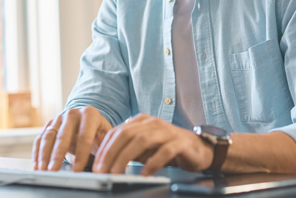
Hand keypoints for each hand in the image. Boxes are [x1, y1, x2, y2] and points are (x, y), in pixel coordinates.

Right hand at [32, 106, 112, 171]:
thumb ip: (106, 148)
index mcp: (89, 114)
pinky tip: (36, 166)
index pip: (84, 136)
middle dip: (57, 155)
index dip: (81, 154)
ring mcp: (58, 118)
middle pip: (63, 135)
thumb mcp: (106, 136)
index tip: (77, 170)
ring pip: (48, 136)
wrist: (88, 120)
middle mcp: (72, 114)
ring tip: (43, 170)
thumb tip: (105, 166)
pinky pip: (40, 139)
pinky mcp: (49, 125)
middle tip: (54, 171)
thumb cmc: (98, 132)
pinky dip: (37, 153)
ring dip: (44, 155)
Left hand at [93, 114, 213, 175]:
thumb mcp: (145, 148)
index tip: (96, 165)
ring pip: (142, 140)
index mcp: (141, 121)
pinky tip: (144, 173)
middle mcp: (153, 123)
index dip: (105, 148)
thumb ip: (129, 150)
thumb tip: (107, 162)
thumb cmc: (168, 148)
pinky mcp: (180, 143)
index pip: (117, 132)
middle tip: (103, 170)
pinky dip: (152, 163)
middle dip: (111, 153)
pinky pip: (164, 151)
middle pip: (126, 134)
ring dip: (126, 157)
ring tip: (118, 172)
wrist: (199, 149)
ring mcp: (167, 131)